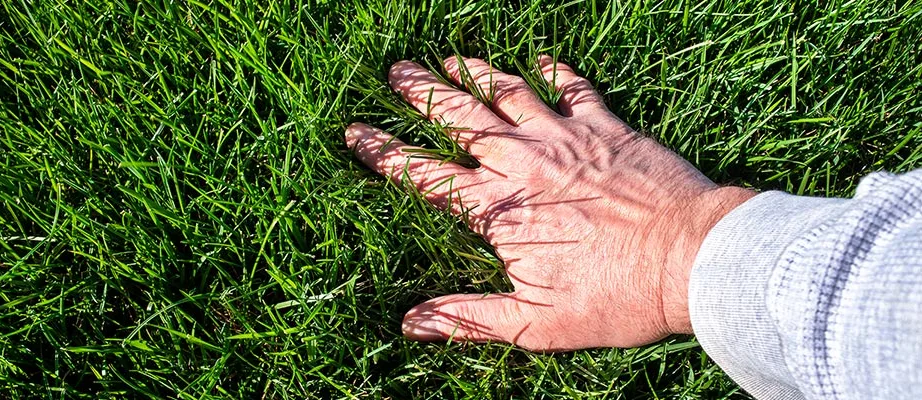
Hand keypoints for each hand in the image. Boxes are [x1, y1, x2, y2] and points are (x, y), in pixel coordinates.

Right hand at [346, 56, 754, 350]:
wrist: (691, 259)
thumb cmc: (616, 297)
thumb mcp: (535, 324)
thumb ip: (470, 317)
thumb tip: (412, 322)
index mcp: (498, 209)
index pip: (425, 175)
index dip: (385, 153)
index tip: (356, 133)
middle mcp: (523, 162)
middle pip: (460, 119)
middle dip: (422, 94)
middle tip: (397, 72)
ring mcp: (565, 137)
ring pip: (508, 93)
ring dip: (475, 73)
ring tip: (448, 58)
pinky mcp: (607, 126)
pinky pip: (575, 87)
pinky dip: (557, 71)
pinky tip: (544, 59)